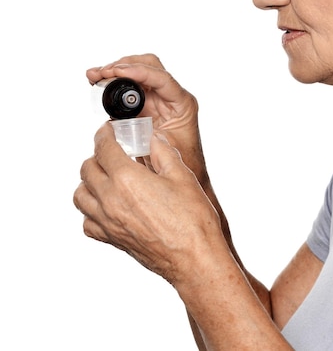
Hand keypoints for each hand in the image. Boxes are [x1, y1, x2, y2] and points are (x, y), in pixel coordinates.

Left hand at [73, 122, 221, 284]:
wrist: (194, 259)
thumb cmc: (192, 221)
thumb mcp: (182, 176)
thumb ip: (164, 153)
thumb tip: (155, 140)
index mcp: (127, 179)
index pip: (103, 148)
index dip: (104, 135)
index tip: (108, 131)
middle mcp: (111, 200)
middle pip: (87, 169)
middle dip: (97, 155)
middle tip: (111, 152)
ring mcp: (108, 222)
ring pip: (80, 195)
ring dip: (89, 182)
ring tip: (105, 177)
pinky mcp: (112, 240)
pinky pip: (87, 223)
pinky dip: (91, 211)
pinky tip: (107, 206)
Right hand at [87, 54, 206, 181]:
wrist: (184, 177)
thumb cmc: (182, 165)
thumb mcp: (165, 150)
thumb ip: (145, 136)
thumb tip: (118, 125)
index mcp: (182, 103)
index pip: (161, 78)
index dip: (138, 72)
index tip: (116, 72)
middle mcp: (171, 96)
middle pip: (148, 66)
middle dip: (124, 65)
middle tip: (102, 73)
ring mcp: (158, 99)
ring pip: (137, 73)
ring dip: (115, 71)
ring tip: (94, 76)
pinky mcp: (146, 105)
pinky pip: (129, 88)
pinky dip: (113, 83)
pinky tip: (98, 83)